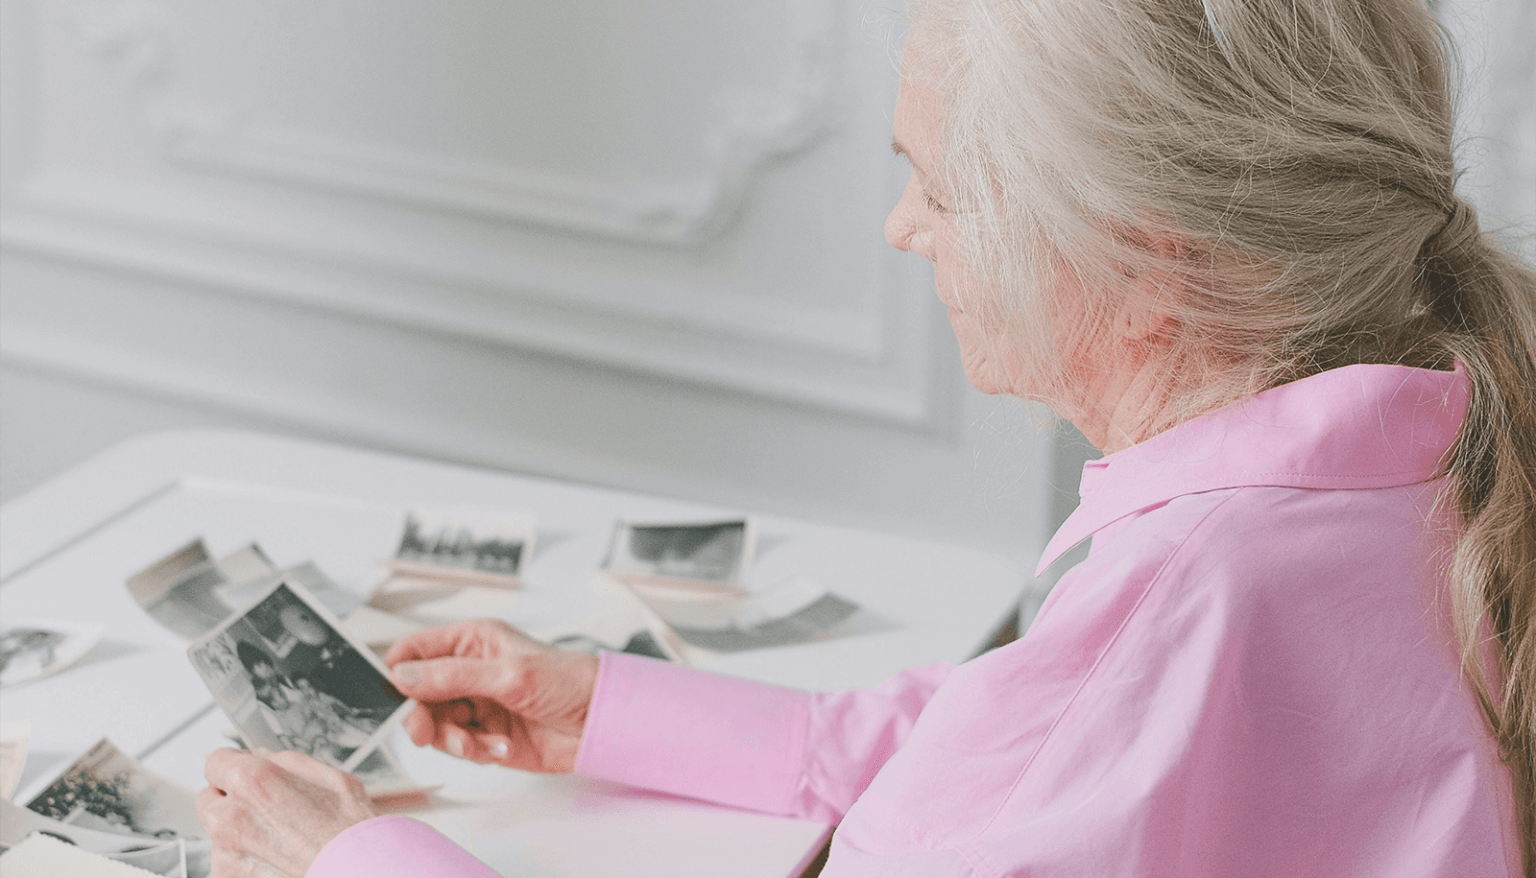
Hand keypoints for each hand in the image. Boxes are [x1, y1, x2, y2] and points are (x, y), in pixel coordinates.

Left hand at [197, 748, 377, 877]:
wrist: (356, 868)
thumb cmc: (348, 830)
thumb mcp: (326, 775)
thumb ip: (283, 762)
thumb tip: (263, 758)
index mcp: (251, 782)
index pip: (215, 761)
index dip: (235, 765)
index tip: (243, 772)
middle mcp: (230, 816)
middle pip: (208, 797)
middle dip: (229, 798)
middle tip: (261, 806)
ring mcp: (226, 852)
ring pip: (217, 831)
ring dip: (236, 829)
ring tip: (275, 836)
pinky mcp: (228, 876)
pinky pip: (226, 859)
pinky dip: (244, 857)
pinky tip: (274, 856)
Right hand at [385, 619, 598, 772]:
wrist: (601, 720)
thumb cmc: (567, 681)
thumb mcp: (508, 674)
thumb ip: (453, 676)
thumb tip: (404, 676)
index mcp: (472, 642)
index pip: (416, 651)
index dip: (398, 673)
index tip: (394, 697)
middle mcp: (469, 671)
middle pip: (418, 694)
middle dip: (423, 716)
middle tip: (429, 732)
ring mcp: (477, 704)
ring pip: (436, 725)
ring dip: (452, 739)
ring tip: (477, 743)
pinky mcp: (486, 734)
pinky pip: (460, 746)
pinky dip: (474, 751)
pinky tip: (501, 746)